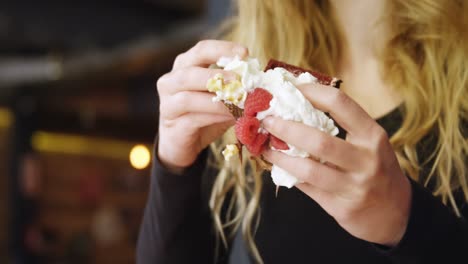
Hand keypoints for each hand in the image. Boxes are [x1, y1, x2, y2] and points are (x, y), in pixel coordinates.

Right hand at [157, 40, 247, 171]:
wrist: (182, 145)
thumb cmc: (204, 116)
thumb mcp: (221, 98)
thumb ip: (235, 87)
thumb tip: (263, 82)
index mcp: (185, 66)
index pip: (202, 49)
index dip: (223, 49)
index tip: (245, 54)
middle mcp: (171, 80)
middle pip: (191, 72)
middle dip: (219, 76)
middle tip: (242, 82)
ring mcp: (168, 102)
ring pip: (189, 97)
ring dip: (219, 101)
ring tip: (241, 105)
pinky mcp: (172, 123)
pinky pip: (193, 118)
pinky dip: (215, 117)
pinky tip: (233, 117)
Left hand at [262, 83, 410, 245]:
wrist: (397, 213)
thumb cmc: (377, 169)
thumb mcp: (370, 143)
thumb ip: (343, 126)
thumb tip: (299, 104)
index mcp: (372, 135)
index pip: (340, 104)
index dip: (311, 92)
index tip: (290, 88)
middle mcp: (366, 160)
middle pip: (318, 141)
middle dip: (286, 128)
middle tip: (267, 120)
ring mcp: (353, 186)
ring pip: (307, 169)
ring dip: (280, 157)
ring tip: (266, 147)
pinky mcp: (341, 207)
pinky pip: (307, 188)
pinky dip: (288, 174)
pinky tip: (278, 166)